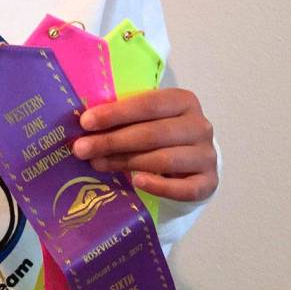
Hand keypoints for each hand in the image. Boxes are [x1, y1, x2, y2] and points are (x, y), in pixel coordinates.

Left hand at [72, 88, 217, 201]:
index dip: (115, 113)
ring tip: (97, 164)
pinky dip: (160, 186)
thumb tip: (84, 124)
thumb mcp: (144, 117)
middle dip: (112, 141)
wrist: (190, 159)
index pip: (148, 104)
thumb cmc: (158, 132)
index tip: (85, 122)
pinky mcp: (208, 182)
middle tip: (82, 148)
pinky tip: (137, 182)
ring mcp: (207, 155)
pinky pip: (184, 188)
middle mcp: (200, 126)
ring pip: (164, 159)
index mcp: (183, 101)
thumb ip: (122, 117)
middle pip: (152, 133)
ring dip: (126, 162)